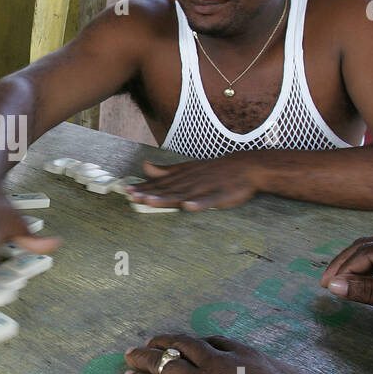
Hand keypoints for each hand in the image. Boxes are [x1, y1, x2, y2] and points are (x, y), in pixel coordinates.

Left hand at [122, 335, 371, 373]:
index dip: (201, 343)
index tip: (193, 344)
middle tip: (151, 341)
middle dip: (166, 342)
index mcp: (252, 358)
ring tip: (131, 355)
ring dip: (145, 358)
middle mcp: (223, 366)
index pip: (219, 343)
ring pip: (164, 365)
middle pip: (185, 346)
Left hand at [129, 153, 259, 210]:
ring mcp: (204, 189)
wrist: (245, 167)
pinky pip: (208, 201)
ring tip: (149, 201)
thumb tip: (145, 166)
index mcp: (183, 176)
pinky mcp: (219, 196)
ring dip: (165, 198)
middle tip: (131, 197)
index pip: (160, 183)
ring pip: (182, 195)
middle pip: (167, 190)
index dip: (143, 187)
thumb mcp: (188, 168)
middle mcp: (190, 182)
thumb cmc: (214, 170)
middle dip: (148, 193)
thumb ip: (166, 171)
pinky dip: (198, 204)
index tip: (127, 191)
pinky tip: (188, 207)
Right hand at [319, 231, 372, 348]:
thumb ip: (367, 292)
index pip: (367, 251)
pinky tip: (362, 283)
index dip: (343, 268)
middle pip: (369, 246)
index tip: (325, 286)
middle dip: (346, 264)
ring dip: (357, 267)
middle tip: (325, 284)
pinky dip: (371, 271)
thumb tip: (333, 286)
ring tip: (340, 284)